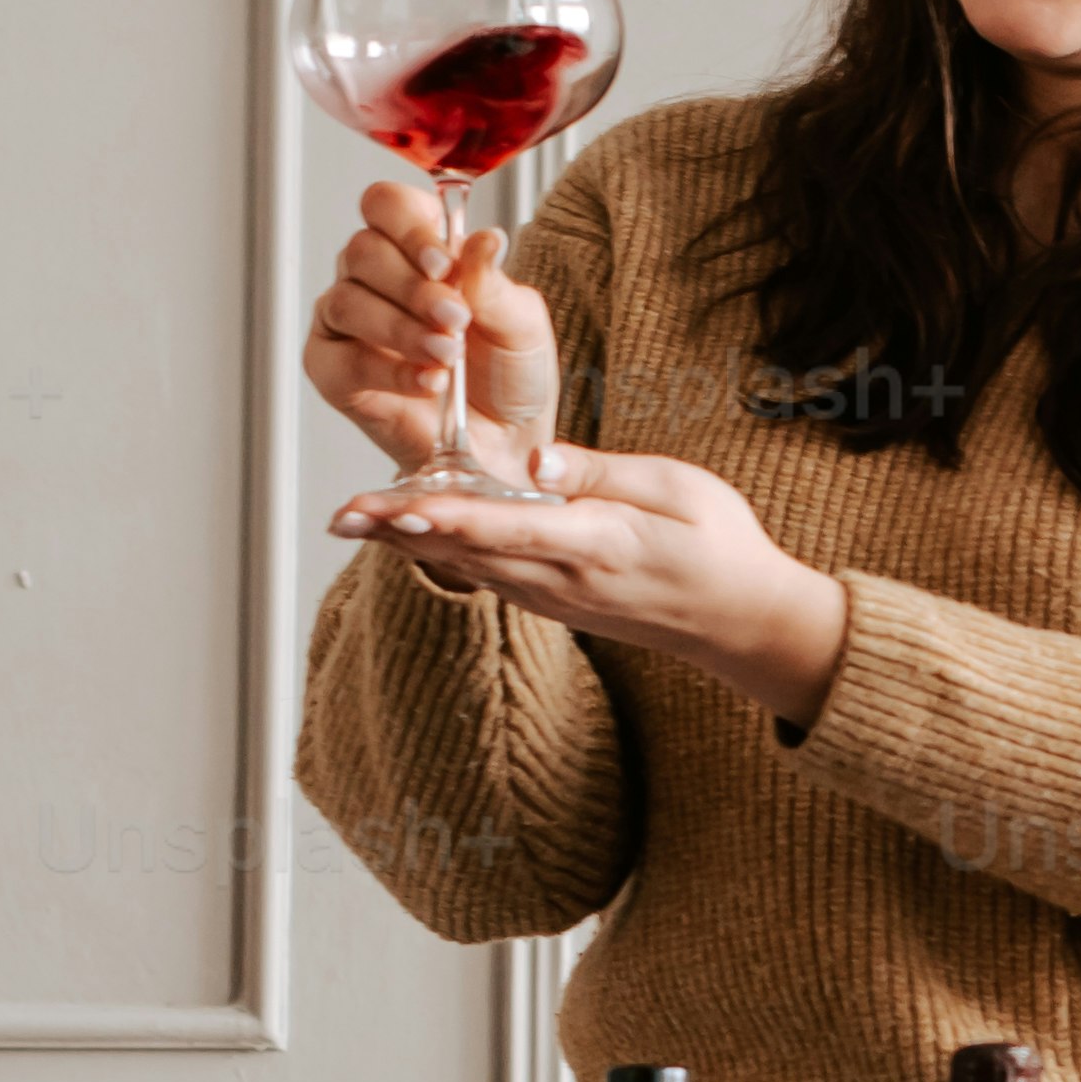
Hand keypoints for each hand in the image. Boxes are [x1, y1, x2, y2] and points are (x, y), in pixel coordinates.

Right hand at [302, 176, 559, 485]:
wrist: (505, 441)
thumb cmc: (508, 374)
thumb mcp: (520, 322)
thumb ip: (494, 282)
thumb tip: (486, 238)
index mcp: (417, 248)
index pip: (386, 205)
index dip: (409, 227)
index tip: (445, 265)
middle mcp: (373, 276)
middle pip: (362, 249)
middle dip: (412, 287)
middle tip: (455, 320)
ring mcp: (346, 321)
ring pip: (347, 301)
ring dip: (401, 329)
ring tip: (446, 356)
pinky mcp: (332, 370)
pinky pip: (340, 359)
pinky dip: (387, 371)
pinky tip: (427, 382)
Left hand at [325, 443, 852, 726]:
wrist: (740, 622)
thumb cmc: (719, 544)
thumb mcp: (679, 487)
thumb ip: (604, 471)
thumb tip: (536, 458)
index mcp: (595, 543)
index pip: (504, 526)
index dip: (442, 516)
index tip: (391, 504)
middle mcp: (562, 579)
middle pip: (466, 551)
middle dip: (400, 531)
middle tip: (340, 513)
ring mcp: (553, 596)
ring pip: (467, 565)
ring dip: (408, 542)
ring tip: (353, 519)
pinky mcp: (551, 599)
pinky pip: (486, 572)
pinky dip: (441, 550)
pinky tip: (407, 532)